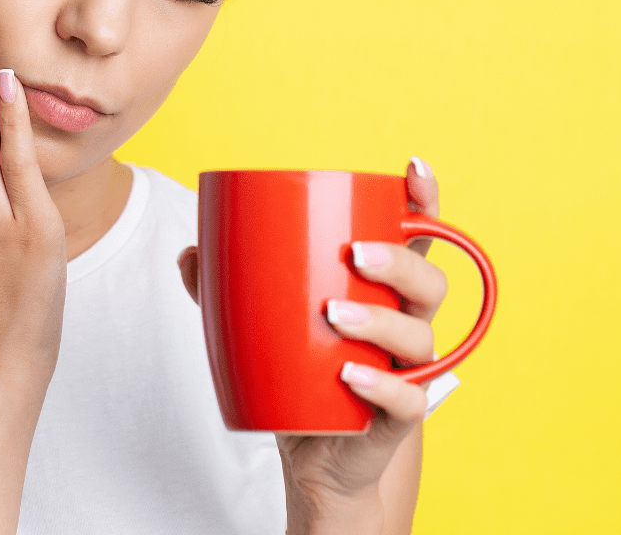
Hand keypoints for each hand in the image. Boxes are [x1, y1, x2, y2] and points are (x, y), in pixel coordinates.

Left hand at [178, 159, 446, 530]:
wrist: (315, 454)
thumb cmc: (300, 373)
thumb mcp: (263, 324)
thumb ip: (228, 288)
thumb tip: (191, 252)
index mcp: (382, 287)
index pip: (418, 237)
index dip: (425, 199)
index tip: (412, 167)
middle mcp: (404, 321)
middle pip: (429, 280)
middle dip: (401, 261)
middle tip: (356, 254)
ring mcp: (405, 368)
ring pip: (420, 336)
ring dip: (382, 320)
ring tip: (334, 315)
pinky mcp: (399, 416)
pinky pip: (409, 400)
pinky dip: (383, 386)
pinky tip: (349, 375)